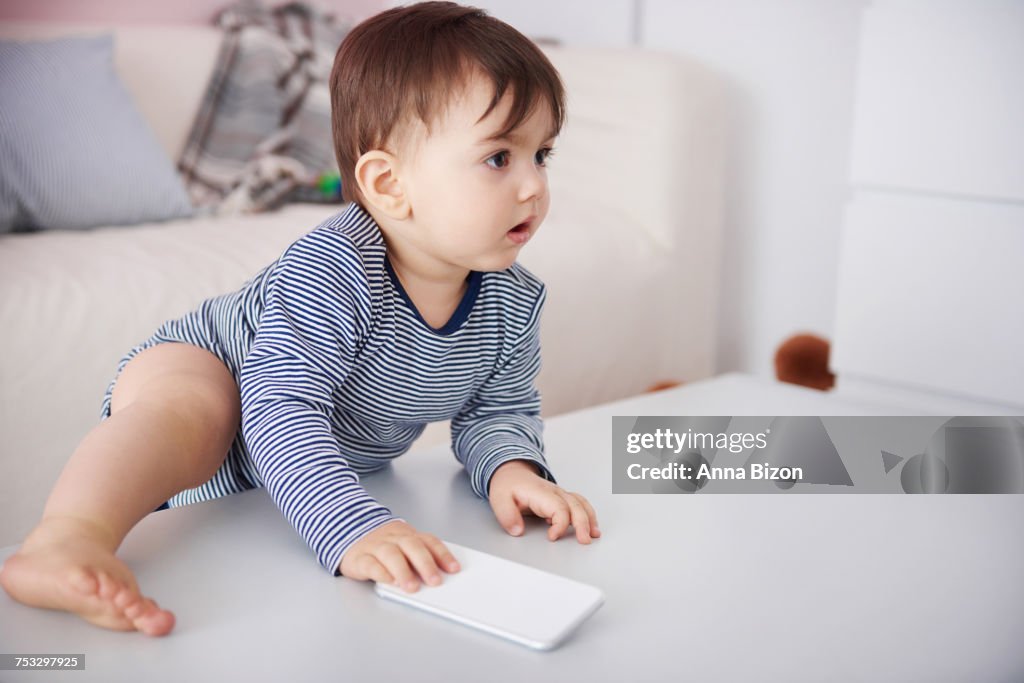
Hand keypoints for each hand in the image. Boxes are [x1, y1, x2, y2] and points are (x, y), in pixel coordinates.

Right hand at [338, 520, 459, 592]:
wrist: (347, 530)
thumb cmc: (383, 545)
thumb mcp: (403, 546)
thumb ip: (418, 558)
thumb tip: (439, 577)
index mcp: (409, 535)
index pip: (429, 541)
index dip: (443, 555)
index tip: (455, 569)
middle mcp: (394, 538)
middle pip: (412, 547)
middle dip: (425, 564)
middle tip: (435, 581)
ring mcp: (376, 546)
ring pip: (391, 554)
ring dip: (403, 571)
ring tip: (412, 587)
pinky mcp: (359, 557)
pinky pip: (370, 563)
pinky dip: (381, 573)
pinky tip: (389, 582)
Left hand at [488, 460, 601, 543]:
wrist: (510, 473)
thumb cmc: (507, 486)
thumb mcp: (499, 499)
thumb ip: (507, 515)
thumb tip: (518, 531)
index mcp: (540, 492)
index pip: (558, 507)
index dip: (560, 524)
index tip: (552, 537)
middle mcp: (554, 492)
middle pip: (575, 506)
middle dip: (582, 523)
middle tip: (584, 540)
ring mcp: (559, 494)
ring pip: (581, 504)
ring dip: (589, 518)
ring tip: (593, 535)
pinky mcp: (561, 498)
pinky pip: (580, 504)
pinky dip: (588, 514)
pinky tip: (591, 526)